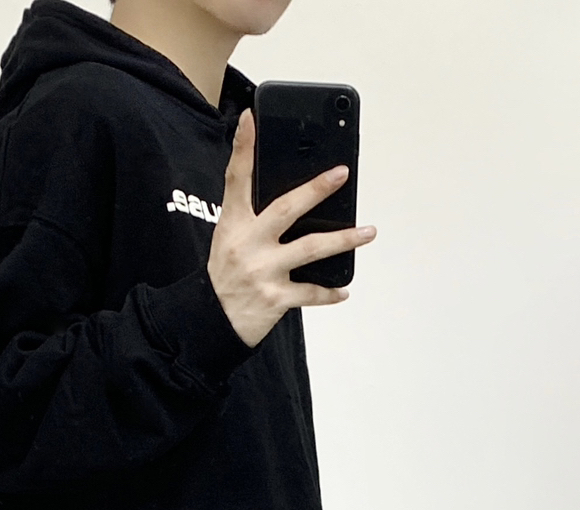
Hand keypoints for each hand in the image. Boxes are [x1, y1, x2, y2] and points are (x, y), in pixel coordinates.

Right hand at [208, 109, 376, 348]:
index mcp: (234, 224)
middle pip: (285, 209)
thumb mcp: (230, 236)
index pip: (236, 179)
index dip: (243, 147)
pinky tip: (344, 289)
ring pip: (310, 249)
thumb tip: (297, 194)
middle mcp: (248, 244)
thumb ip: (255, 214)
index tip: (251, 119)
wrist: (212, 321)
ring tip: (367, 232)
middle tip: (342, 174)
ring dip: (343, 240)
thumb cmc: (226, 274)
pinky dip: (329, 292)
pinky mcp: (275, 298)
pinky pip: (310, 293)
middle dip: (315, 190)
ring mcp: (263, 271)